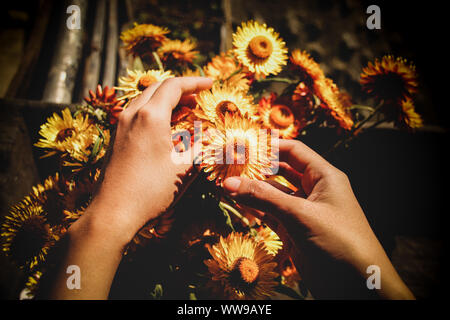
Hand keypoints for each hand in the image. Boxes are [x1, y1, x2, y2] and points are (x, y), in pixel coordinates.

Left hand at [43, 77, 211, 298]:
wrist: (112, 213)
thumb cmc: (150, 191)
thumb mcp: (183, 170)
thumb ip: (200, 148)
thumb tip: (211, 136)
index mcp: (151, 117)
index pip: (174, 86)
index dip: (195, 82)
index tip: (211, 84)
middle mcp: (132, 114)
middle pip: (158, 88)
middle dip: (181, 89)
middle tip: (199, 97)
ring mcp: (120, 125)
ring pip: (145, 99)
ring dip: (166, 99)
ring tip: (185, 108)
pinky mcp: (115, 137)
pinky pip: (136, 112)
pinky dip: (154, 111)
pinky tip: (165, 125)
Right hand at [223, 139, 413, 298]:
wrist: (356, 286)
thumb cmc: (338, 241)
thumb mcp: (299, 215)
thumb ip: (263, 197)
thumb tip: (229, 182)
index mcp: (324, 177)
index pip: (294, 151)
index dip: (270, 146)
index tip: (244, 145)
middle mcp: (315, 190)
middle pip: (283, 171)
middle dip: (259, 168)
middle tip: (232, 164)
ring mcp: (305, 211)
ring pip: (276, 194)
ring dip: (255, 190)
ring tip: (229, 183)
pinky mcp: (297, 231)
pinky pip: (274, 214)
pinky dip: (258, 209)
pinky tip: (241, 204)